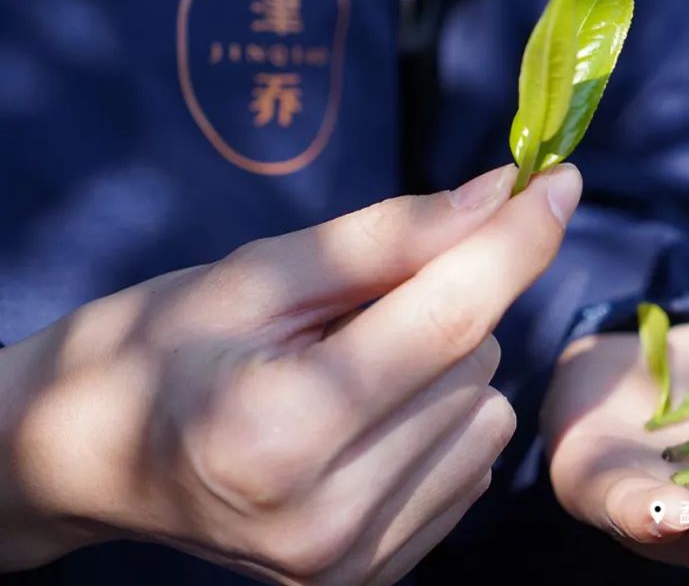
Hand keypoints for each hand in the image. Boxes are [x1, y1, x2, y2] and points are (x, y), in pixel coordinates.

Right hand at [0, 163, 581, 584]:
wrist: (91, 459)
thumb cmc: (157, 348)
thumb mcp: (257, 273)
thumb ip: (388, 236)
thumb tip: (502, 192)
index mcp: (282, 429)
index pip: (449, 319)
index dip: (516, 241)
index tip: (561, 179)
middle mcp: (327, 515)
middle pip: (474, 362)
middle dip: (442, 307)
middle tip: (351, 310)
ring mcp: (352, 561)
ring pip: (486, 414)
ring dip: (443, 370)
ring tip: (347, 371)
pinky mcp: (372, 578)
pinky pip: (471, 467)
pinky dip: (440, 423)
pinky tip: (366, 419)